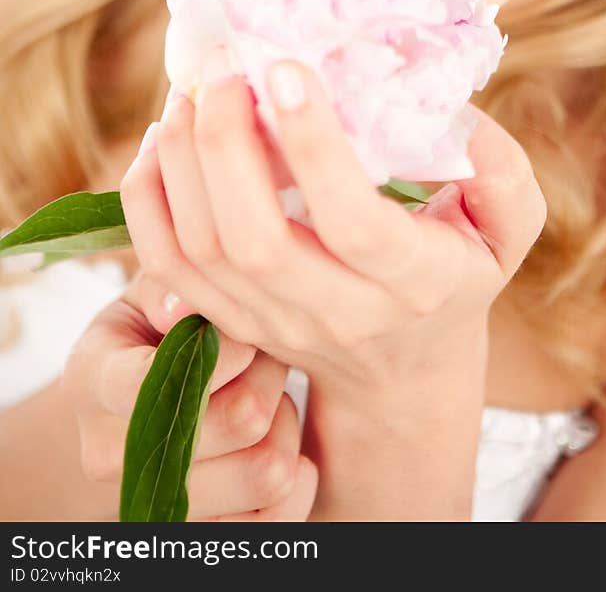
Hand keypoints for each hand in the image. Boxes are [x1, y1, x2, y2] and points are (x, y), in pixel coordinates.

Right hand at [60, 269, 317, 521]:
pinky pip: (279, 516)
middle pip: (239, 420)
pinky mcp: (201, 533)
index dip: (220, 352)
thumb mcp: (155, 291)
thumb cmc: (156, 328)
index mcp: (93, 380)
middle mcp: (112, 455)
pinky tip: (280, 438)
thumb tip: (183, 312)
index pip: (151, 381)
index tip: (238, 332)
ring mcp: (154, 504)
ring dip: (285, 422)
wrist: (134, 401)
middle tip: (263, 353)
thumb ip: (172, 286)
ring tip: (268, 394)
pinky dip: (298, 475)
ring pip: (267, 471)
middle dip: (269, 373)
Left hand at [118, 66, 547, 396]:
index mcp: (413, 283)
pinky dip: (148, 196)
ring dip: (182, 159)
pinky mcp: (228, 320)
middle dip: (226, 142)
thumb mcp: (508, 228)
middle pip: (256, 240)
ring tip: (191, 86)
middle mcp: (337, 312)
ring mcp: (272, 323)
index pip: (351, 222)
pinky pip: (166, 265)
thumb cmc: (458, 271)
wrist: (403, 369)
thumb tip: (458, 115)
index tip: (284, 66)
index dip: (312, 145)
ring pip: (201, 250)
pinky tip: (165, 134)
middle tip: (222, 65)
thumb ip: (502, 173)